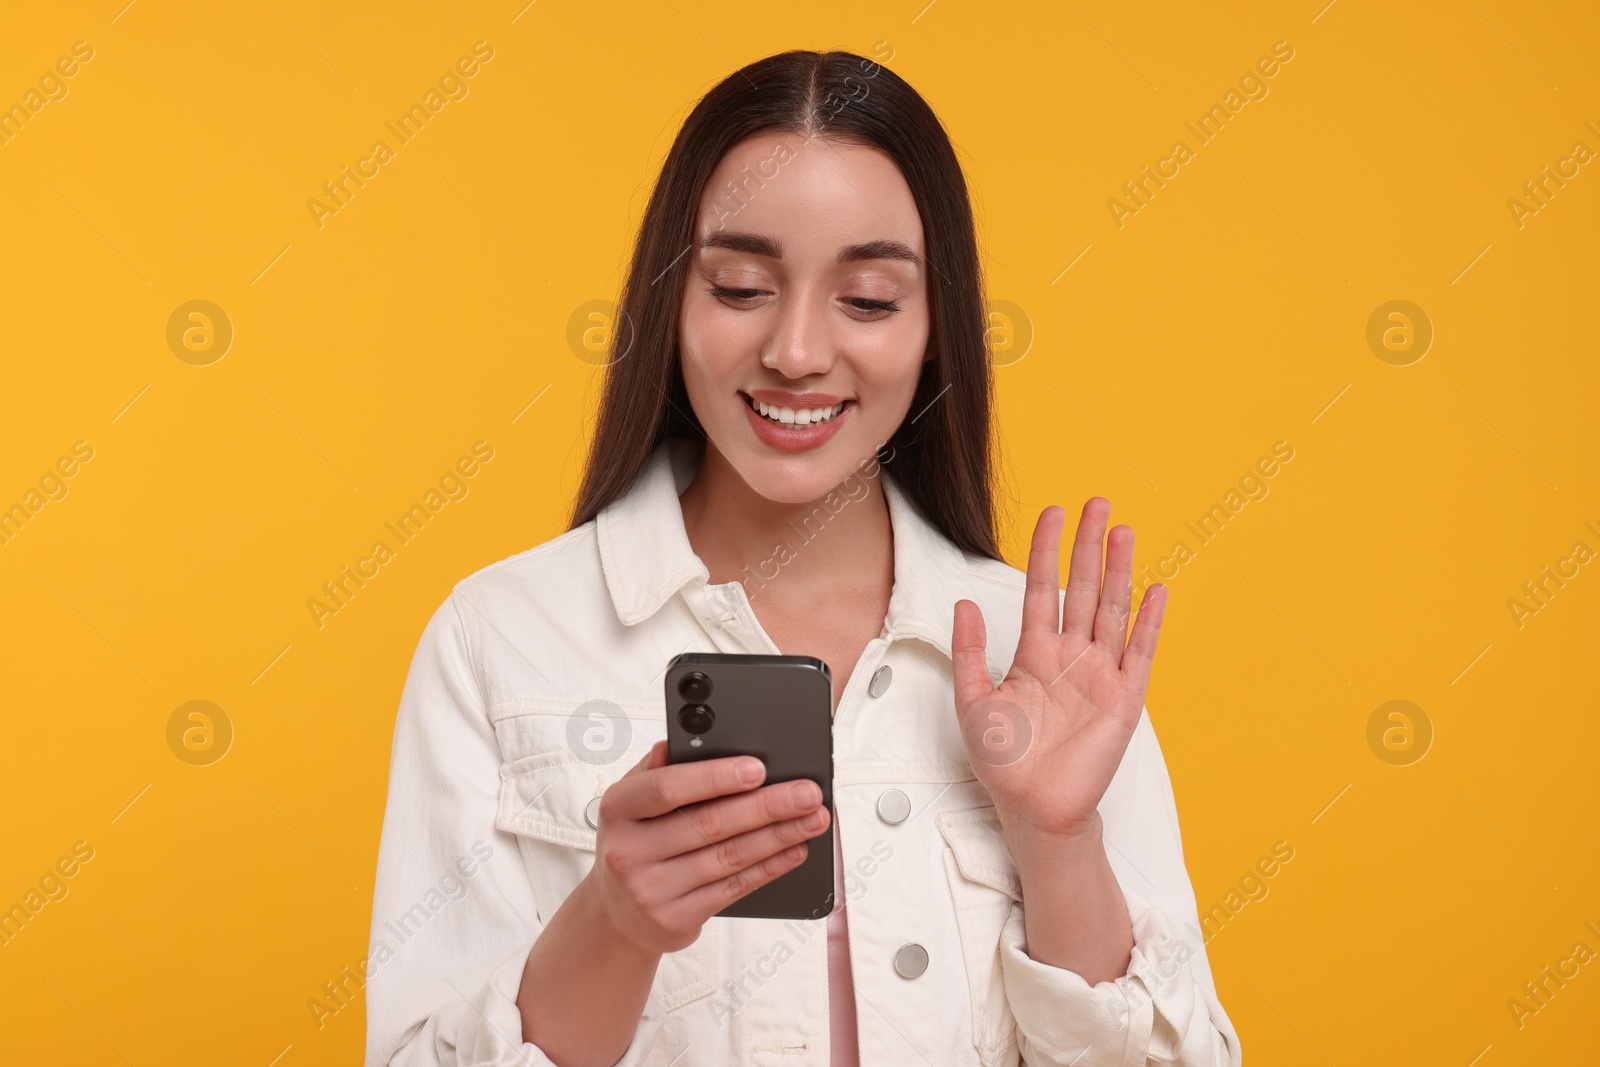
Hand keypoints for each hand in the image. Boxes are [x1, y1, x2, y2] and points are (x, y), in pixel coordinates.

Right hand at [583, 741, 830, 954]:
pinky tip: (794, 850)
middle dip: (767, 805)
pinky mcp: (674, 920)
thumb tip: (678, 742)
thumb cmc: (635, 842)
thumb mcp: (633, 802)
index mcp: (618, 808)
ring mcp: (650, 890)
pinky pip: (733, 888)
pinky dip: (770, 867)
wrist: (617, 915)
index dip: (715, 777)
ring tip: (813, 819)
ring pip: (728, 856)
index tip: (758, 768)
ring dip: (779, 836)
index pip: (668, 787)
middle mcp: (628, 851)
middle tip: (807, 793)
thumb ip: (657, 770)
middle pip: (709, 823)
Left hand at [951, 498, 1165, 841]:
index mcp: (1035, 654)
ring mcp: (1101, 675)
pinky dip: (1148, 621)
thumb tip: (964, 603)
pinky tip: (1156, 590)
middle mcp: (1071, 657)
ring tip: (1124, 531)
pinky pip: (1139, 653)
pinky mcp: (1124, 700)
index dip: (1048, 551)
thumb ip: (968, 651)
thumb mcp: (972, 701)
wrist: (1033, 809)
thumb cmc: (1003, 762)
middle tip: (1098, 503)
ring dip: (1118, 571)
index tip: (1054, 513)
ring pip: (1111, 610)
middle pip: (1082, 589)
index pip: (1044, 589)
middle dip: (1089, 546)